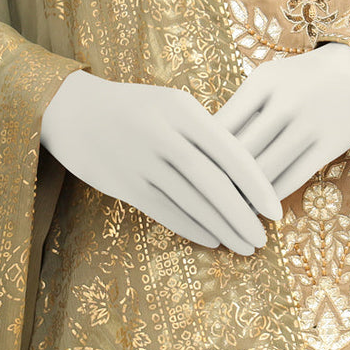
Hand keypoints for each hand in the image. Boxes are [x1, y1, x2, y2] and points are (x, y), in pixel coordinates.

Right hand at [41, 69, 283, 254]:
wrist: (73, 110)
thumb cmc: (133, 105)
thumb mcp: (171, 103)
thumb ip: (204, 130)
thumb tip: (244, 170)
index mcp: (183, 111)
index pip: (231, 153)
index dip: (257, 186)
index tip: (275, 210)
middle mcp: (164, 136)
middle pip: (215, 185)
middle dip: (243, 216)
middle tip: (264, 239)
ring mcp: (143, 162)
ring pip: (192, 204)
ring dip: (222, 229)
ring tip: (245, 246)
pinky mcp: (125, 185)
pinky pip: (166, 213)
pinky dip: (193, 229)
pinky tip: (212, 240)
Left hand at [211, 42, 349, 201]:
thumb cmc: (303, 77)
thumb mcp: (269, 78)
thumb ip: (241, 108)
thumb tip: (205, 147)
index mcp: (262, 82)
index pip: (220, 126)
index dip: (201, 154)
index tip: (187, 173)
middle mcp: (284, 103)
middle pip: (239, 153)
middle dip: (216, 181)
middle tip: (198, 201)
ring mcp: (308, 126)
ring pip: (263, 172)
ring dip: (241, 196)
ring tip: (222, 211)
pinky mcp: (328, 146)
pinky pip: (291, 179)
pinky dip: (269, 198)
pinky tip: (256, 207)